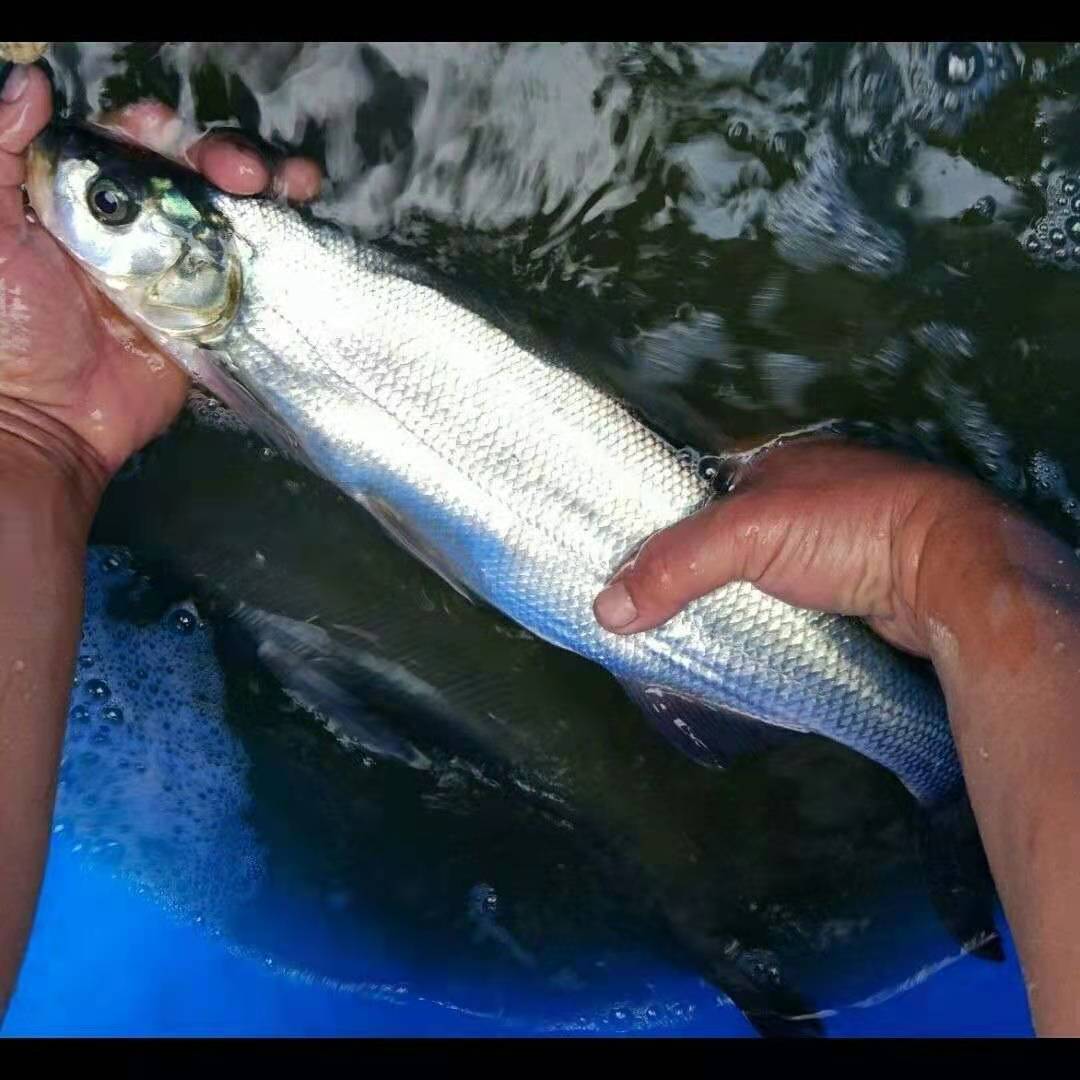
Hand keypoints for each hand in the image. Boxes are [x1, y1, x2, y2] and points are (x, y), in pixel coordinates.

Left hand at [0, 63, 320, 484]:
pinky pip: (255, 269)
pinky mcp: (214, 311)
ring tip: (293, 185)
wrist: (45, 418)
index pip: (137, 142)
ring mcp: (183, 267)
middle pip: (198, 170)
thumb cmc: (5, 324)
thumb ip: (0, 151)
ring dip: (271, 187)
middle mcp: (141, 224)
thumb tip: (30, 84)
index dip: (163, 131)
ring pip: (236, 211)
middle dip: (230, 156)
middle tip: (247, 175)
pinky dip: (285, 242)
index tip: (175, 138)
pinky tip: (305, 221)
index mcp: (88, 194)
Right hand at [592, 438, 1043, 659]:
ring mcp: (828, 541)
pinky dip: (760, 617)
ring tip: (675, 629)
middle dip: (687, 569)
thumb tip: (605, 609)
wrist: (949, 575)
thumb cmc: (850, 528)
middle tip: (640, 606)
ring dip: (724, 598)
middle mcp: (799, 495)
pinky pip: (784, 601)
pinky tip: (737, 638)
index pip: (695, 492)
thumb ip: (676, 566)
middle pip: (721, 536)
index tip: (618, 565)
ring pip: (753, 573)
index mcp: (773, 461)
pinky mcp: (848, 585)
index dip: (657, 526)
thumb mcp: (749, 535)